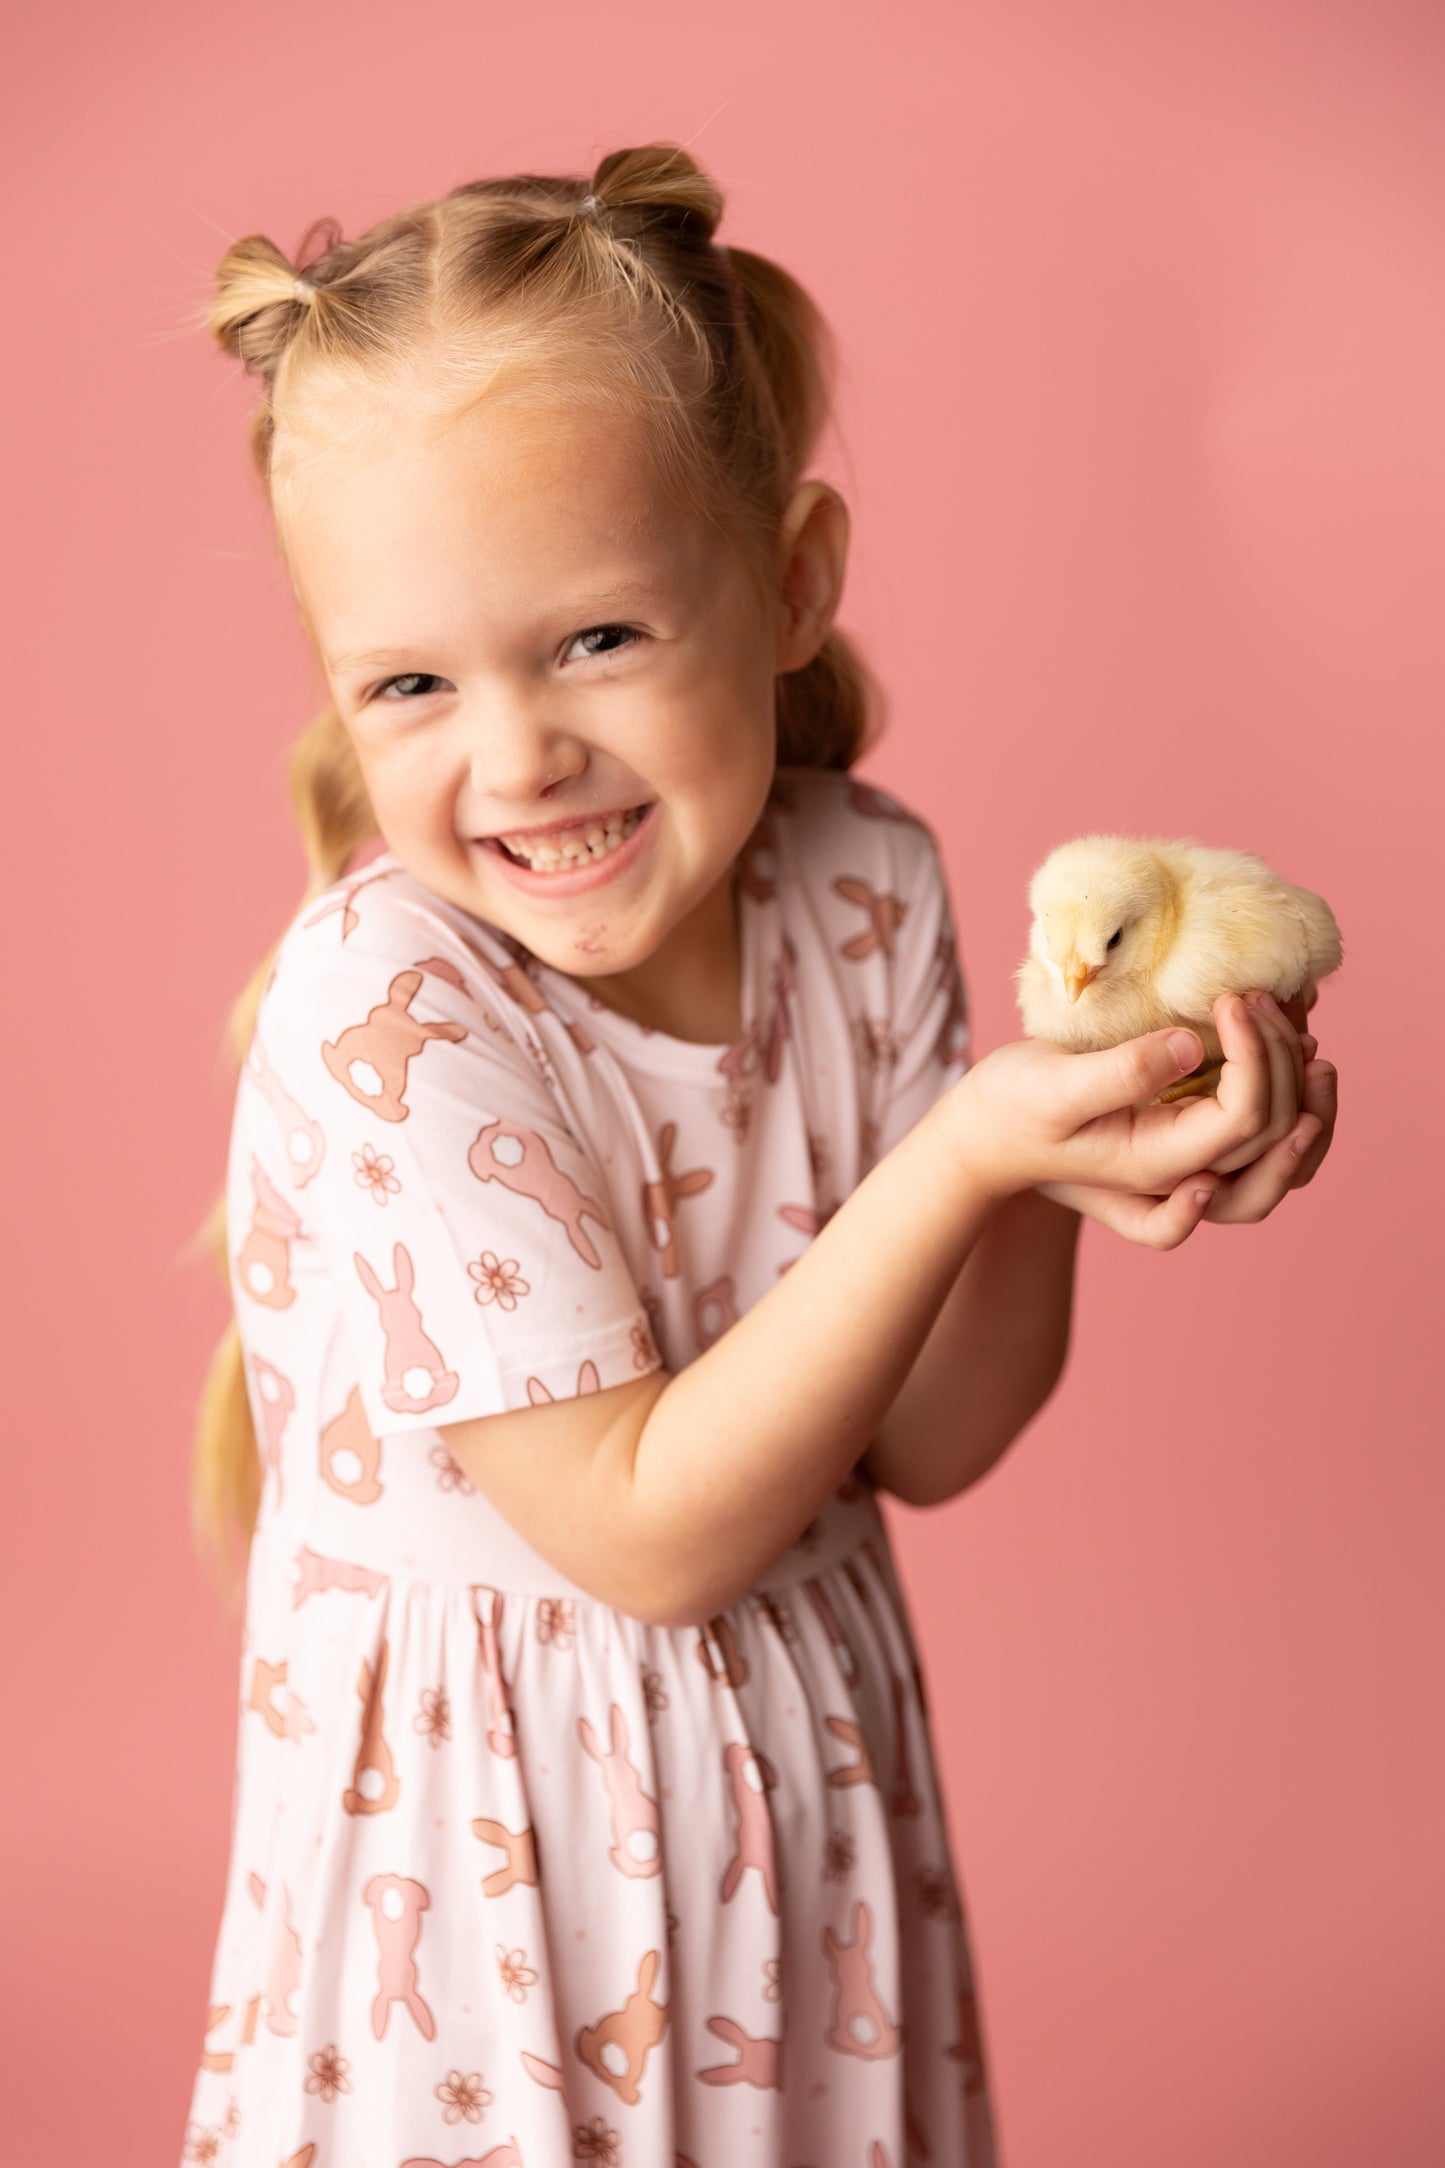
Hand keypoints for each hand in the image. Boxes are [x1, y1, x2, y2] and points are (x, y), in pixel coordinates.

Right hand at [1037, 989, 1336, 1247]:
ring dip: (1310, 1111)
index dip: (1255, 1054)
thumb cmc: (1011, 1110)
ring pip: (1279, 1162)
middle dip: (1285, 1064)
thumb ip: (1121, 1072)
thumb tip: (1189, 1047)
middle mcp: (1182, 1177)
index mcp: (1156, 1164)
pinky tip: (1289, 1067)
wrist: (984, 1139)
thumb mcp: (1053, 1087)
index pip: (1244, 1118)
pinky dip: (1287, 1113)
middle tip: (1258, 1000)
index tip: (1229, 998)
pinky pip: (1258, 1146)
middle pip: (1274, 1137)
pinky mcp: (1185, 1145)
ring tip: (1318, 1054)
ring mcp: (1187, 1168)